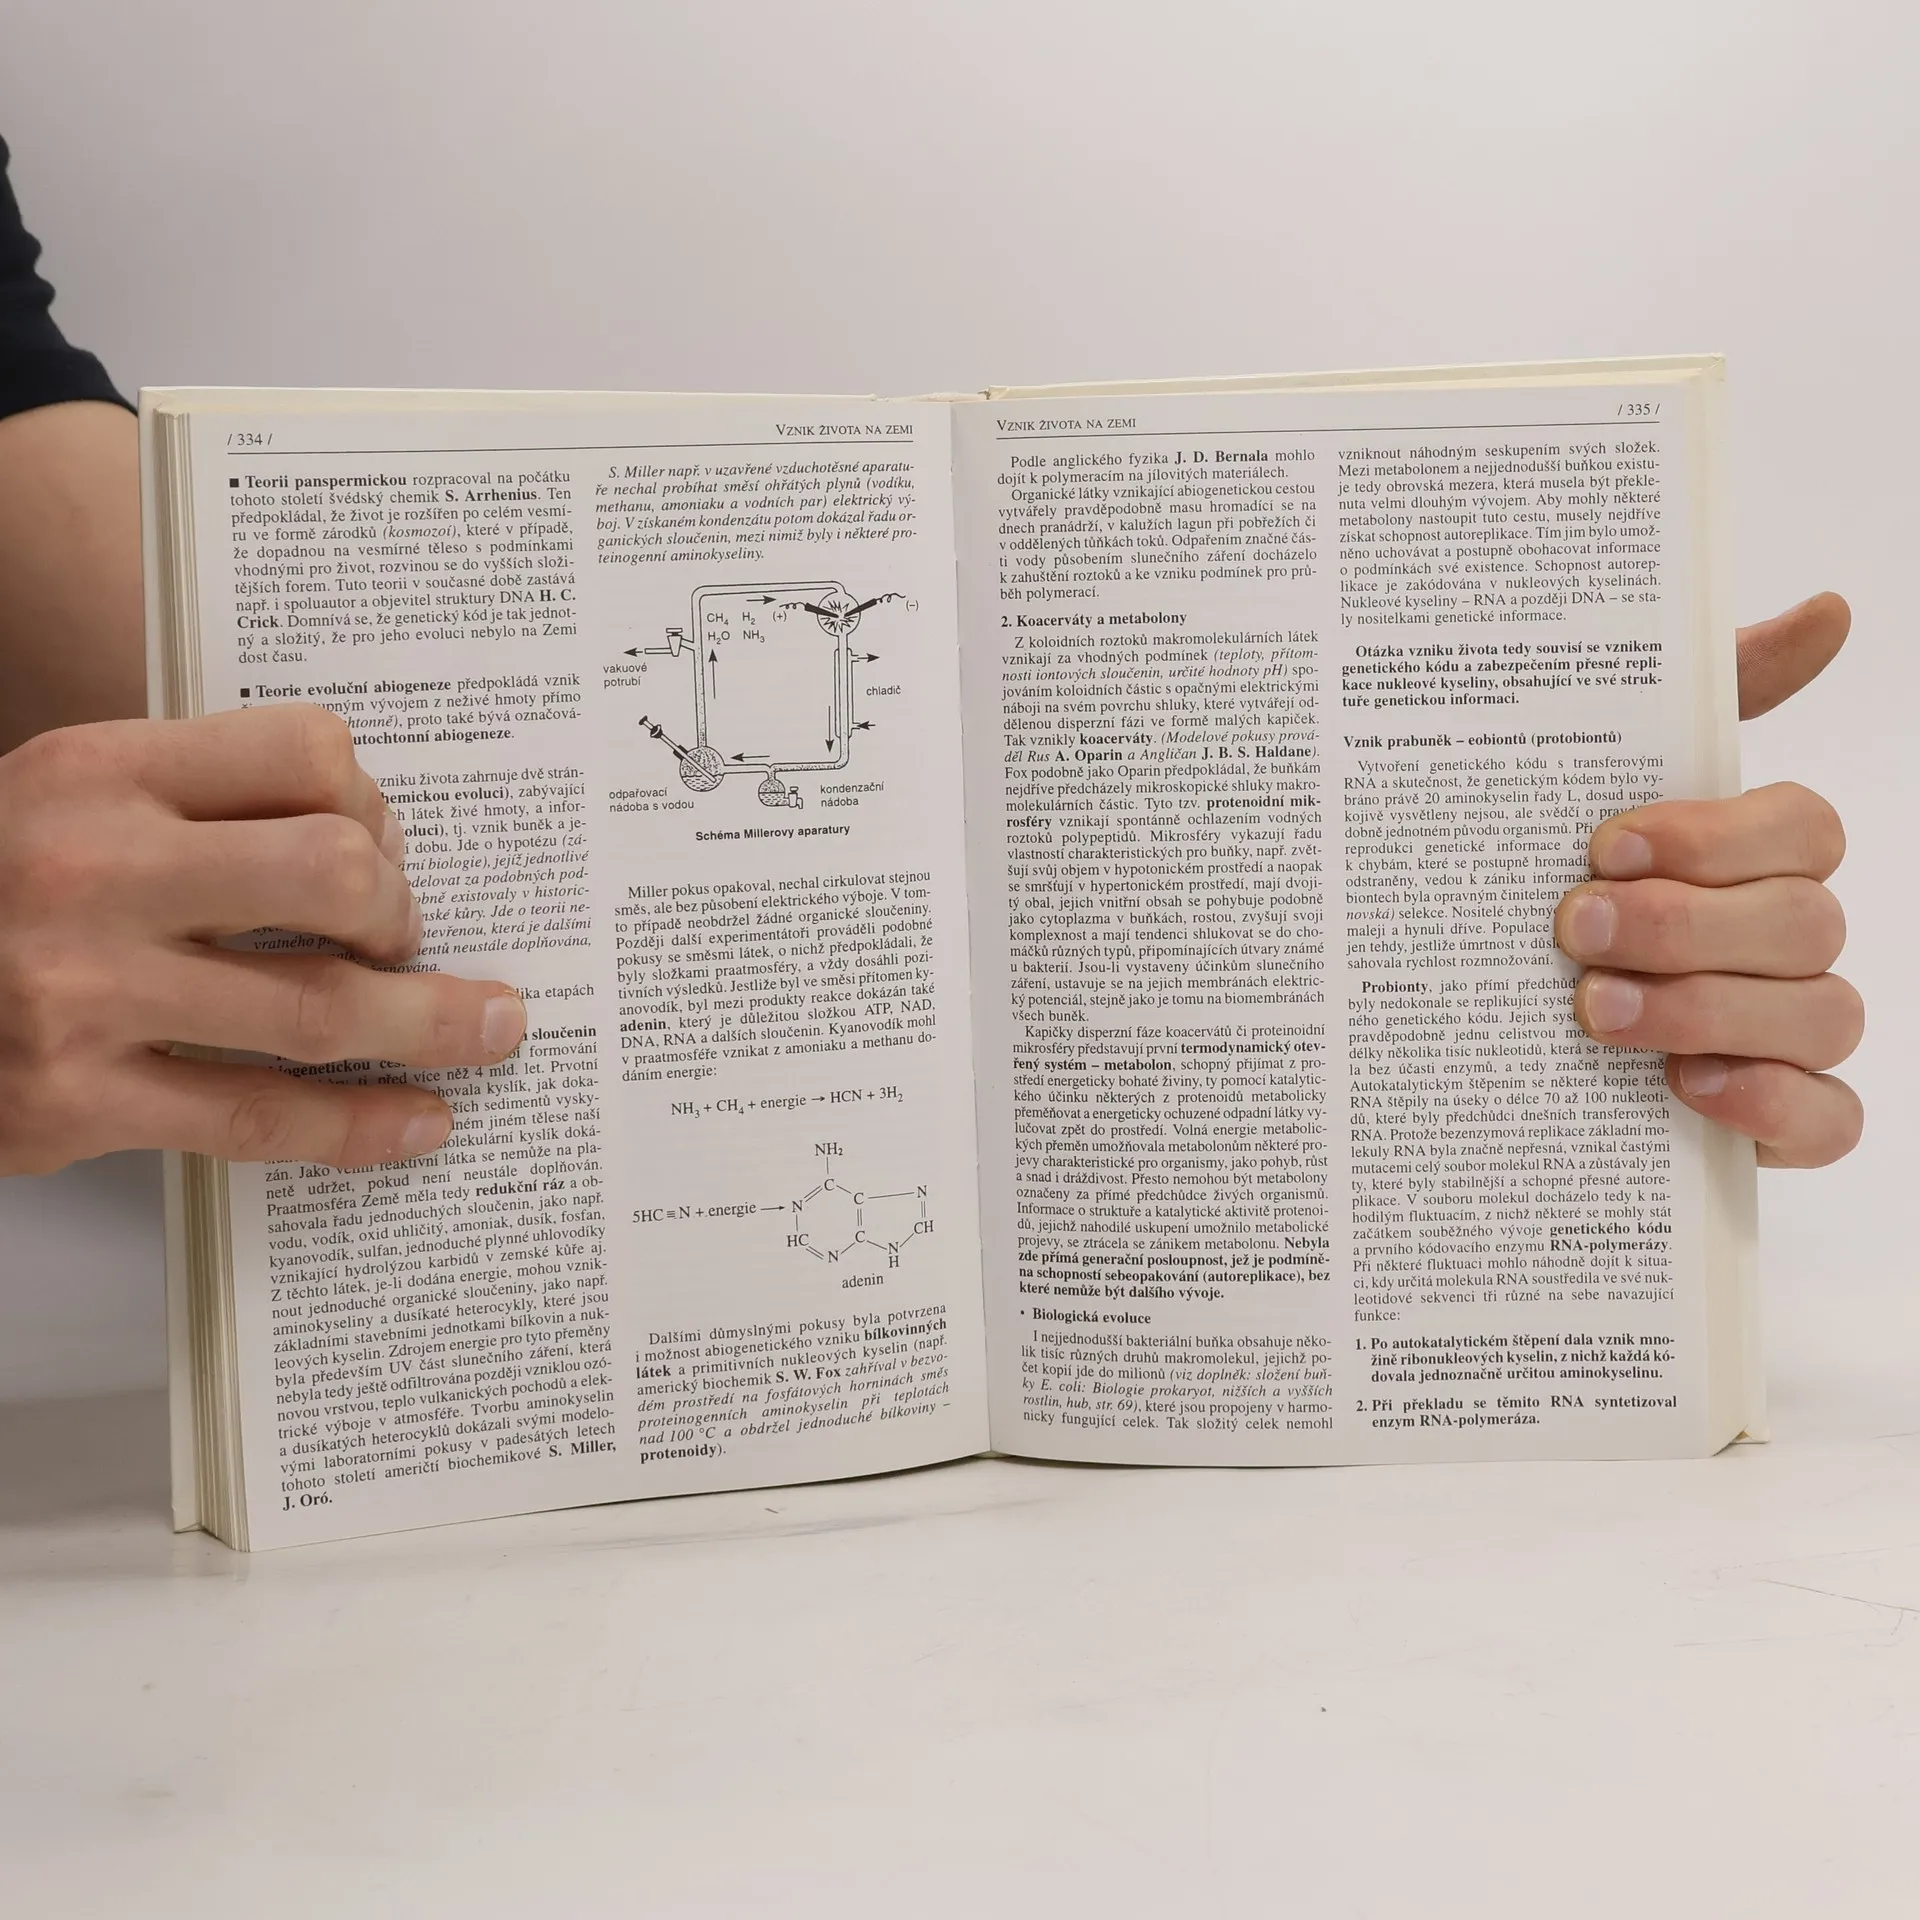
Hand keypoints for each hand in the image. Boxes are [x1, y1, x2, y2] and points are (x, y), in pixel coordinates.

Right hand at [0, 705, 523, 1174]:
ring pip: (318, 1007)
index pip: (302, 752)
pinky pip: (261, 1118)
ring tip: (487, 1030)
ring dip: (430, 1022)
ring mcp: (87, 993)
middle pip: (334, 872)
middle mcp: (97, 873)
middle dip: (403, 911)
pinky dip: (361, 1126)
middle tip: (408, 937)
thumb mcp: (65, 797)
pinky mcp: (80, 1101)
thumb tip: (361, 845)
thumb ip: (195, 802)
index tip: (379, 842)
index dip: (370, 801)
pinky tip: (418, 1121)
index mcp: (99, 773)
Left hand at [1554, 593, 1860, 1166]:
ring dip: (1704, 1009)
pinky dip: (1767, 1104)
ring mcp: (1794, 1033)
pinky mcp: (1783, 1121)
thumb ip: (1699, 701)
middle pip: (1806, 921)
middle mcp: (1789, 939)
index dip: (1713, 835)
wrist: (1483, 1039)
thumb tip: (1827, 611)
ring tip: (1592, 1013)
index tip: (1602, 843)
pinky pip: (1830, 1118)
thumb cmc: (1557, 902)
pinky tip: (1683, 1090)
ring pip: (1822, 1014)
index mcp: (1754, 858)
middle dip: (1685, 926)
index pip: (1801, 826)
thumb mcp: (1587, 795)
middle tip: (1575, 931)